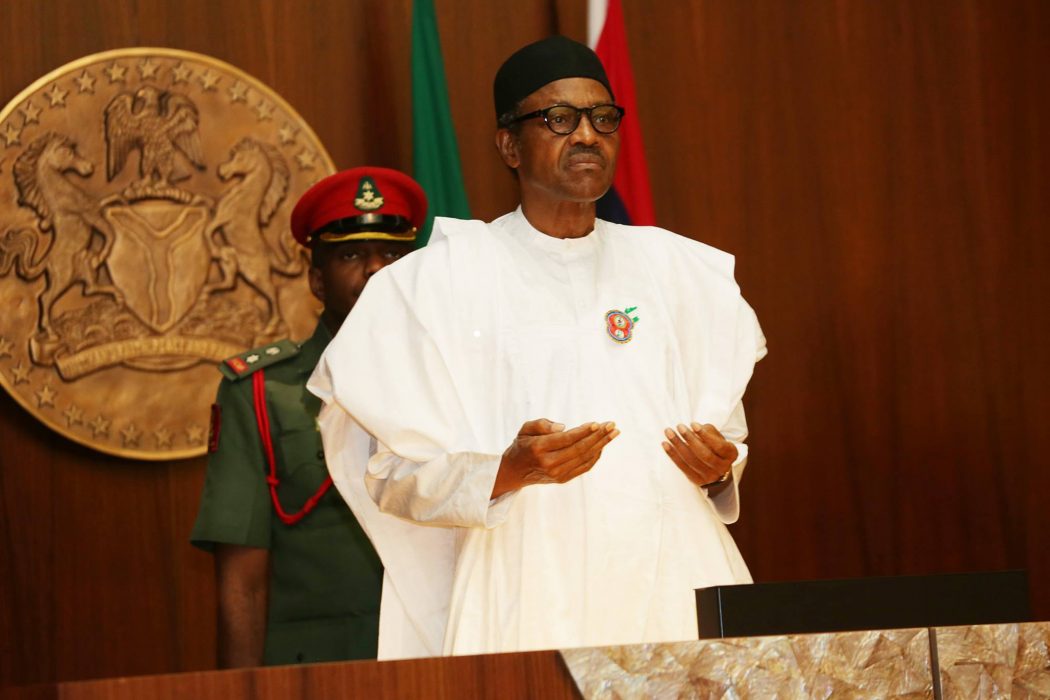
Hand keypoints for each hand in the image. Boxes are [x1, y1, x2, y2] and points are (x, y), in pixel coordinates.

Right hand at [491, 419, 618, 497]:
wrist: (515, 471)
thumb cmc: (523, 445)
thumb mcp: (525, 429)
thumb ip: (542, 424)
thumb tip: (563, 427)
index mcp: (539, 448)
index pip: (566, 439)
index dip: (583, 431)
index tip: (598, 423)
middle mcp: (549, 463)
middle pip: (579, 449)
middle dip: (598, 436)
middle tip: (612, 425)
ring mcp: (557, 473)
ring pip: (584, 458)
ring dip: (601, 445)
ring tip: (614, 433)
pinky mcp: (563, 479)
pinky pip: (584, 466)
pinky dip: (596, 456)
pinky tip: (603, 445)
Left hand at [662, 422, 737, 488]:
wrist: (715, 467)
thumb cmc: (714, 446)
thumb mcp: (716, 436)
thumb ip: (708, 431)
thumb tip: (692, 429)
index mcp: (731, 454)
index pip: (718, 445)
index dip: (705, 435)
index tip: (692, 424)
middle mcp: (722, 467)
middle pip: (704, 454)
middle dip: (690, 439)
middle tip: (679, 426)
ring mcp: (710, 476)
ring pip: (692, 461)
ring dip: (678, 445)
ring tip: (669, 432)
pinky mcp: (697, 481)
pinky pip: (683, 467)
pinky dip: (672, 455)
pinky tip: (665, 444)